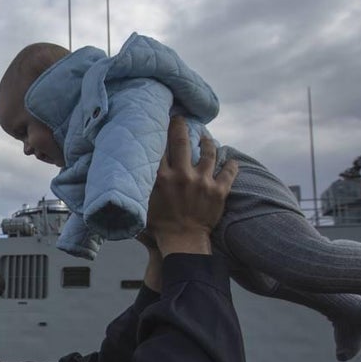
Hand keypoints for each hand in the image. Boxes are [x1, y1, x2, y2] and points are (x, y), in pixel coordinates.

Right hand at [144, 117, 236, 254]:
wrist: (184, 243)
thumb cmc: (160, 226)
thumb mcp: (143, 204)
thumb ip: (141, 187)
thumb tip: (129, 174)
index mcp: (162, 178)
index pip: (160, 147)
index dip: (159, 131)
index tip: (159, 120)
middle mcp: (183, 175)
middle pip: (182, 141)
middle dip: (180, 125)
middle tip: (180, 118)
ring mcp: (203, 182)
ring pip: (209, 152)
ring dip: (207, 142)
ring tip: (206, 137)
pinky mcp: (219, 191)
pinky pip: (229, 172)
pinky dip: (231, 164)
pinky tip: (230, 159)